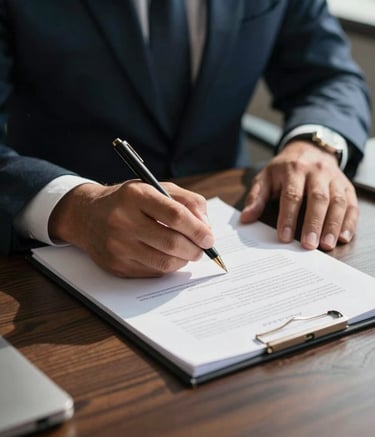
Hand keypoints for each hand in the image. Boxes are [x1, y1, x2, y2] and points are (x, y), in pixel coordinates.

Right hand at [48, 181, 213, 276]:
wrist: (88, 216)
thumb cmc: (129, 201)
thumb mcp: (157, 188)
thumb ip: (187, 202)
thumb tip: (206, 228)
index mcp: (135, 195)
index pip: (175, 215)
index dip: (198, 229)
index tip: (209, 237)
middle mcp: (122, 220)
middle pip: (171, 242)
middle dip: (195, 249)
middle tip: (202, 248)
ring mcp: (117, 245)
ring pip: (164, 262)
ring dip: (184, 260)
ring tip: (188, 253)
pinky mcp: (116, 265)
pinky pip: (152, 272)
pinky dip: (168, 267)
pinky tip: (168, 257)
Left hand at [240, 140, 357, 249]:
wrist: (309, 149)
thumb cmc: (284, 169)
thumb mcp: (266, 177)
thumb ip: (257, 198)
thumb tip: (246, 218)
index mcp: (294, 169)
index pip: (292, 195)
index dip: (288, 217)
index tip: (284, 237)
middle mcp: (317, 172)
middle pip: (318, 198)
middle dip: (313, 223)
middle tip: (309, 245)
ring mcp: (334, 178)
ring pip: (338, 202)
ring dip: (333, 225)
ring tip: (327, 245)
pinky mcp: (347, 186)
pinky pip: (352, 204)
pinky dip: (349, 222)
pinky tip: (343, 237)